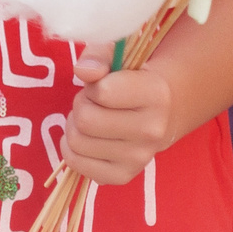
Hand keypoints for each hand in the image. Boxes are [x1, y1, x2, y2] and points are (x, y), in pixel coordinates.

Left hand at [61, 53, 177, 184]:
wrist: (160, 112)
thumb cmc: (129, 79)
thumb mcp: (116, 56)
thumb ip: (97, 56)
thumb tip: (83, 71)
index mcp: (155, 95)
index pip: (103, 92)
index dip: (93, 86)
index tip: (102, 86)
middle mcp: (152, 130)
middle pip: (85, 120)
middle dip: (81, 106)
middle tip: (93, 103)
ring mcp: (140, 158)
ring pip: (77, 142)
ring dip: (75, 127)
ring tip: (92, 119)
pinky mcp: (124, 175)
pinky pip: (79, 166)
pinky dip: (72, 151)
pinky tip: (87, 139)